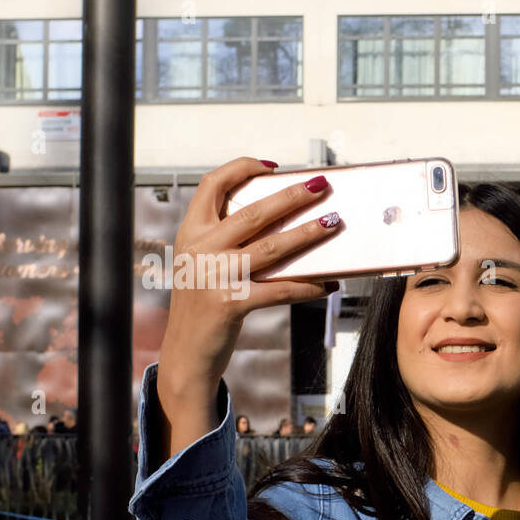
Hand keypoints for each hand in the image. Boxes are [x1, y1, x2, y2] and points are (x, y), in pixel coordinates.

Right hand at [154, 157, 339, 461]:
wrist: (185, 352)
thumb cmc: (203, 304)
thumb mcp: (202, 264)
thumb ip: (227, 240)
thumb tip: (283, 221)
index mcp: (191, 232)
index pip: (212, 185)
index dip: (242, 169)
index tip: (272, 166)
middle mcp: (200, 249)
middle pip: (254, 212)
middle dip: (292, 196)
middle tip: (321, 186)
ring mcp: (215, 276)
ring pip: (272, 247)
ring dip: (308, 234)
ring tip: (334, 223)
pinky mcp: (231, 304)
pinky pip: (281, 290)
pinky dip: (309, 286)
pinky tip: (329, 284)